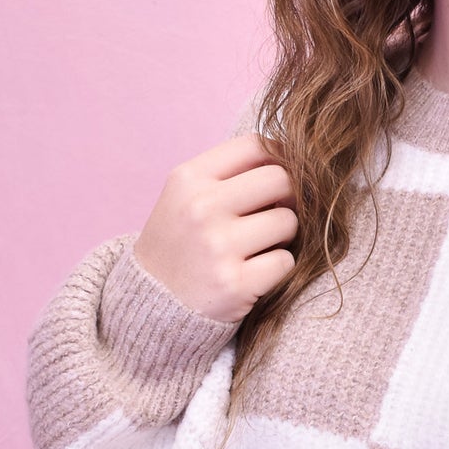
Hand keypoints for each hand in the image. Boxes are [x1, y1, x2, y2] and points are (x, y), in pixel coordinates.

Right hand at [132, 132, 298, 324]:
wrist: (152, 303)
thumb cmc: (182, 243)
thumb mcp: (187, 196)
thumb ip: (231, 174)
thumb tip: (296, 160)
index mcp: (188, 178)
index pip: (256, 145)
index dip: (281, 157)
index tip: (279, 178)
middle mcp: (201, 207)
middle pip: (281, 179)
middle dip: (289, 197)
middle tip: (275, 214)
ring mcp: (217, 246)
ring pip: (288, 222)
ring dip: (283, 236)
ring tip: (259, 246)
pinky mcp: (235, 283)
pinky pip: (286, 261)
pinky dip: (279, 268)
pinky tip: (255, 272)